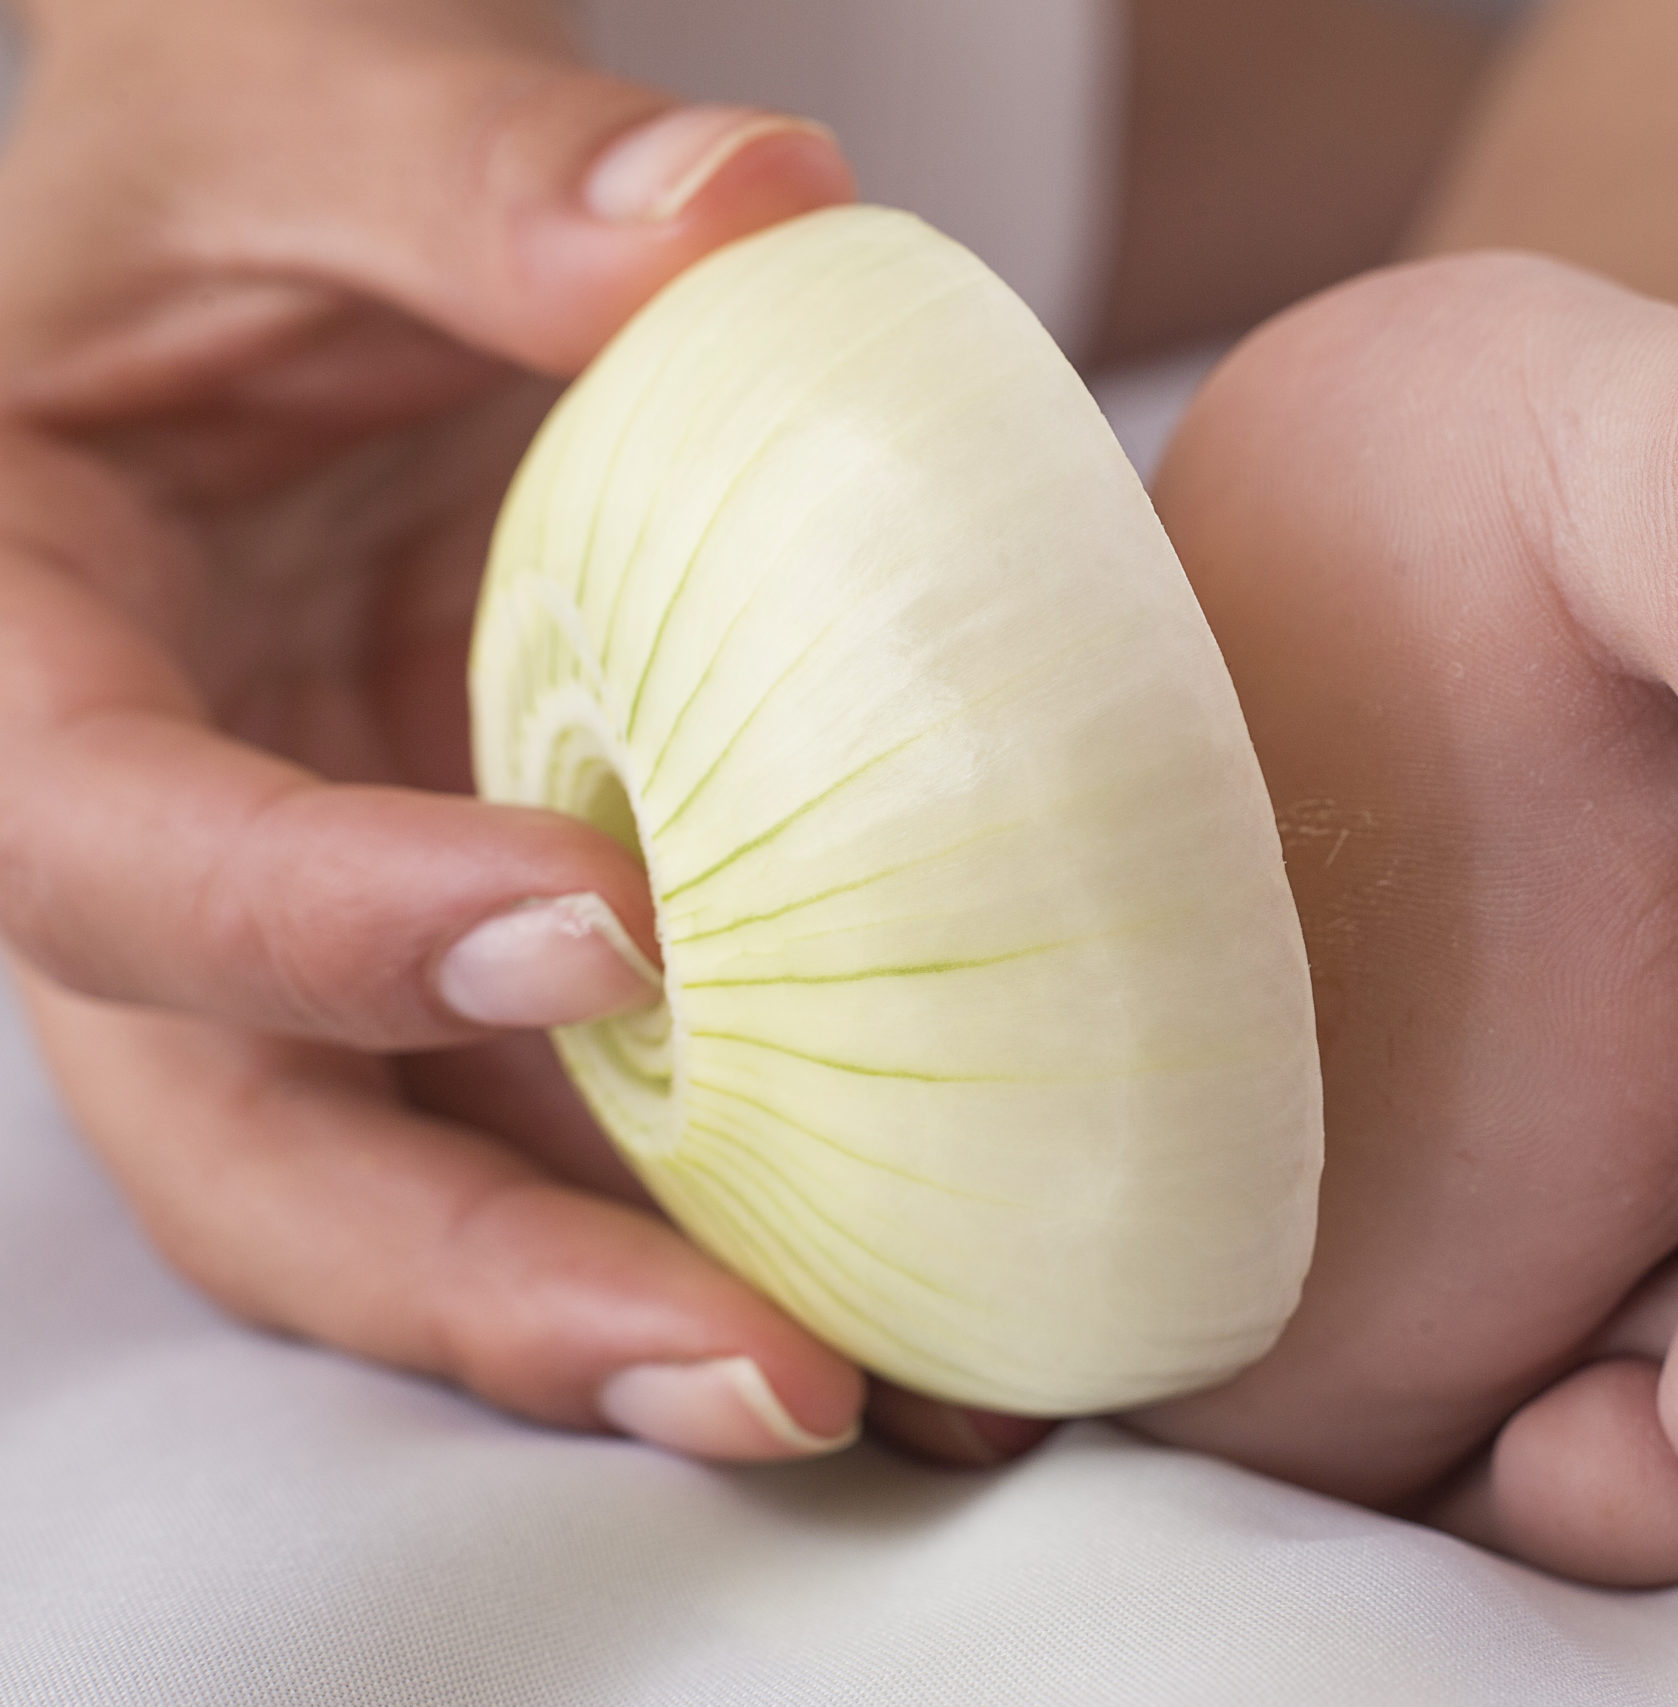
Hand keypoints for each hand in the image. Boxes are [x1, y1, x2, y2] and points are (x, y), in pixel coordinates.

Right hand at [0, 0, 1033, 1464]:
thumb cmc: (264, 153)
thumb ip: (487, 164)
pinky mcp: (478, 949)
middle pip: (261, 1155)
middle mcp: (157, 859)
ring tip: (915, 1396)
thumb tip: (756, 212)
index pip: (112, 853)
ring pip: (437, 1197)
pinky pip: (583, 1126)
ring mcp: (325, 935)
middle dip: (498, 1288)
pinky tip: (936, 1284)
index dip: (324, 929)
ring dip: (655, 1321)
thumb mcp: (314, 102)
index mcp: (15, 665)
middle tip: (772, 1373)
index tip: (602, 928)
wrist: (329, 238)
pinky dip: (738, 1218)